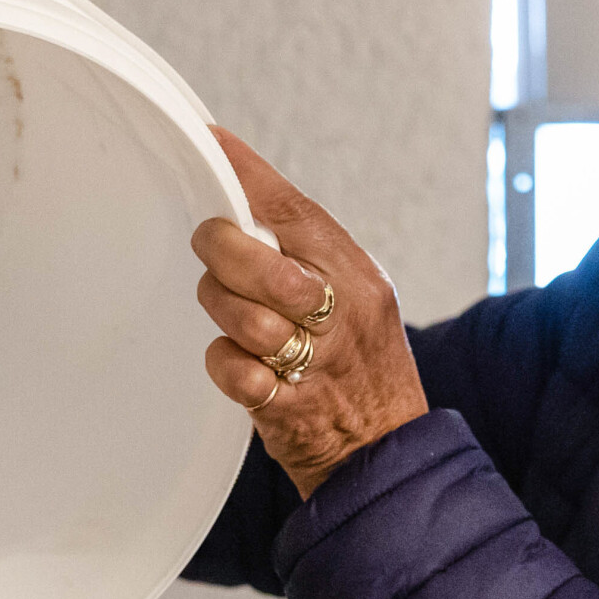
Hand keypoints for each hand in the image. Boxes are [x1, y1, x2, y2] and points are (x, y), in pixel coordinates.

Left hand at [193, 128, 428, 498]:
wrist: (388, 455)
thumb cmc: (362, 370)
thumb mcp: (358, 300)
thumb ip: (310, 257)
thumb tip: (244, 206)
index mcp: (358, 278)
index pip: (298, 212)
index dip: (248, 174)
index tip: (213, 144)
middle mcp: (343, 316)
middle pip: (267, 266)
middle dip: (223, 251)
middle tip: (211, 247)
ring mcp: (318, 365)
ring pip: (246, 318)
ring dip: (222, 310)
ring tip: (229, 312)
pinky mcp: (290, 409)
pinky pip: (236, 372)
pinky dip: (225, 364)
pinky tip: (237, 364)